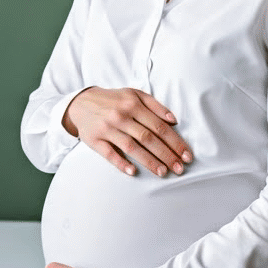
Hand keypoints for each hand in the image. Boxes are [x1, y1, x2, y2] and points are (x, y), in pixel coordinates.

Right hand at [63, 87, 191, 176]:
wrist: (81, 103)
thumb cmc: (113, 100)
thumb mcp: (134, 95)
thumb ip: (155, 105)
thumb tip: (174, 120)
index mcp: (133, 104)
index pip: (159, 126)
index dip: (175, 142)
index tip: (186, 155)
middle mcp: (121, 116)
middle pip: (148, 138)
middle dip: (166, 155)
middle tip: (179, 169)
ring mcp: (107, 128)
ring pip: (132, 147)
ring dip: (149, 161)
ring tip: (163, 172)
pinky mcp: (94, 140)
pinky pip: (109, 154)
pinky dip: (121, 163)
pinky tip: (133, 172)